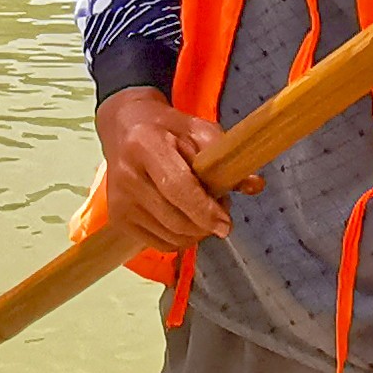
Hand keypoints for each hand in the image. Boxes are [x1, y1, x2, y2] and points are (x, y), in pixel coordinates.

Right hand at [94, 88, 254, 248]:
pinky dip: (181, 238)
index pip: (177, 187)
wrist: (124, 129)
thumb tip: (254, 185)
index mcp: (145, 145)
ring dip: (197, 232)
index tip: (226, 224)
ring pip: (171, 237)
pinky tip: (186, 218)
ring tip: (203, 210)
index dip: (204, 210)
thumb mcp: (198, 130)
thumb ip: (226, 156)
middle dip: (207, 223)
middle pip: (176, 219)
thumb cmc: (166, 129)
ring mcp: (119, 201)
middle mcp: (126, 176)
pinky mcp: (118, 220)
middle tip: (221, 209)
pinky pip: (160, 243)